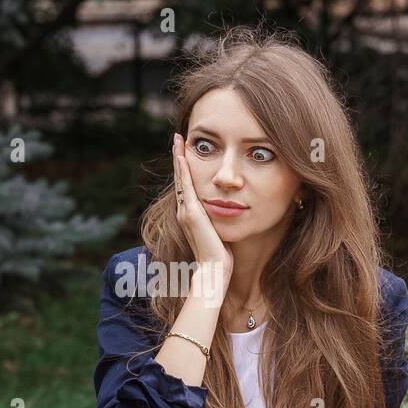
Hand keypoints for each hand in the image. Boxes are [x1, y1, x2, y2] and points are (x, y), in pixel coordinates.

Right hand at [172, 133, 232, 291]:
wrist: (214, 269)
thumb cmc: (220, 255)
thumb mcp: (219, 230)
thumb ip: (219, 218)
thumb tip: (229, 208)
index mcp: (190, 214)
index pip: (187, 185)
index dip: (185, 168)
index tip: (185, 151)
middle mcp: (184, 210)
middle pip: (181, 177)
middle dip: (179, 157)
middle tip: (178, 138)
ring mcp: (185, 211)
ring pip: (181, 178)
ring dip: (179, 158)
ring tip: (178, 140)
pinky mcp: (191, 212)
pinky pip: (186, 185)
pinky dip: (183, 169)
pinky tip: (183, 155)